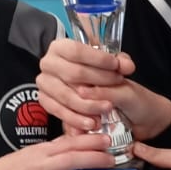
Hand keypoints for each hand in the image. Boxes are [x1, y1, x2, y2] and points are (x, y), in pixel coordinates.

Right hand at [0, 134, 113, 169]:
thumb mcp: (32, 153)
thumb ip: (54, 149)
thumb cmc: (12, 169)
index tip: (107, 140)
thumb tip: (79, 141)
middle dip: (94, 162)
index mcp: (41, 152)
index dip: (90, 141)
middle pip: (71, 162)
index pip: (69, 142)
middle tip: (113, 164)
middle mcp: (39, 168)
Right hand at [38, 38, 170, 137]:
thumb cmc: (99, 71)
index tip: (116, 66)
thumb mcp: (113, 63)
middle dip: (98, 81)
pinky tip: (92, 123)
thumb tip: (126, 66)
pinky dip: (76, 119)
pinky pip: (59, 112)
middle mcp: (48, 62)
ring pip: (67, 96)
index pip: (77, 51)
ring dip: (89, 105)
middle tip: (116, 86)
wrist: (92, 88)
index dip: (98, 59)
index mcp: (61, 46)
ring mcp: (44, 82)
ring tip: (108, 107)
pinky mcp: (44, 101)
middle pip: (73, 74)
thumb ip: (121, 63)